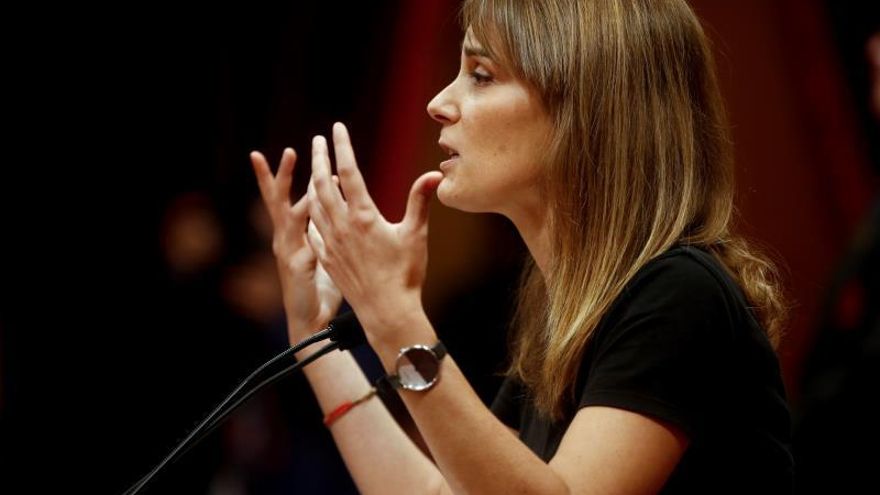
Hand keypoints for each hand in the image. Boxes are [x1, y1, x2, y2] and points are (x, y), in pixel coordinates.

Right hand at [251, 148, 342, 342]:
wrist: (312, 322)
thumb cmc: (321, 289)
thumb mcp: (325, 255)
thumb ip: (329, 232)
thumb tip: (343, 212)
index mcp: (295, 235)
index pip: (293, 199)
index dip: (292, 177)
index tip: (295, 152)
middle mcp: (288, 240)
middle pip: (280, 201)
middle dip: (282, 175)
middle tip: (289, 151)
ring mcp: (290, 252)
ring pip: (289, 216)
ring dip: (293, 191)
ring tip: (300, 174)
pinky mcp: (298, 266)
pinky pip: (304, 240)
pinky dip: (307, 224)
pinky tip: (312, 206)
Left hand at [306, 123, 441, 345]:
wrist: (386, 312)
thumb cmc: (405, 274)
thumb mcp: (416, 234)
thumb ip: (420, 201)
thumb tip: (435, 174)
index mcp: (363, 216)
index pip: (348, 172)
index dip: (342, 147)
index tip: (337, 128)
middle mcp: (341, 226)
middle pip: (323, 184)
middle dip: (319, 158)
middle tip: (318, 141)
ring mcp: (331, 243)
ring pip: (314, 205)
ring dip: (312, 183)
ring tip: (314, 170)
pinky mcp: (327, 259)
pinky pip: (313, 229)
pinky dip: (310, 213)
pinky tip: (312, 209)